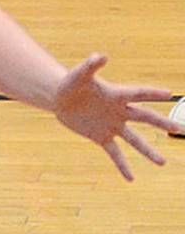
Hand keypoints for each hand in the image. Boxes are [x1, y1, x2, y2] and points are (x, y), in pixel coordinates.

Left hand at [50, 53, 180, 179]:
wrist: (61, 99)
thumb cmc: (70, 84)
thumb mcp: (78, 75)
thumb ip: (89, 66)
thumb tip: (100, 55)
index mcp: (116, 95)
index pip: (138, 93)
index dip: (152, 93)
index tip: (169, 94)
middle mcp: (119, 111)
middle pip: (145, 118)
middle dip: (163, 124)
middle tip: (181, 129)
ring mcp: (112, 125)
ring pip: (134, 140)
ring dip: (147, 151)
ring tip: (162, 162)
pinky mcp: (101, 137)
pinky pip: (114, 153)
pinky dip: (122, 165)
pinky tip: (131, 178)